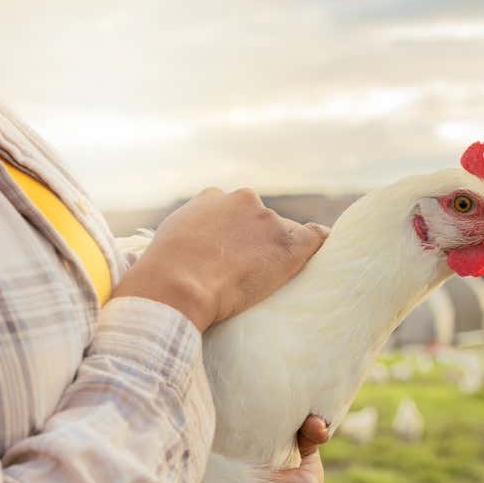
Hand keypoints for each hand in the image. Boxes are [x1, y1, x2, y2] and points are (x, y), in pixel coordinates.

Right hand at [111, 188, 328, 330]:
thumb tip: (180, 253)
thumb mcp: (164, 244)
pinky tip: (322, 254)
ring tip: (269, 279)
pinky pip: (317, 237)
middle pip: (260, 219)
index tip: (231, 254)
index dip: (235, 233)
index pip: (234, 209)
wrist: (177, 285)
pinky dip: (320, 244)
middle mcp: (242, 200)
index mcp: (211, 198)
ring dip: (279, 252)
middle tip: (248, 272)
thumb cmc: (160, 274)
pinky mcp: (289, 243)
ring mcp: (267, 220)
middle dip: (258, 240)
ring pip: (284, 233)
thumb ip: (183, 239)